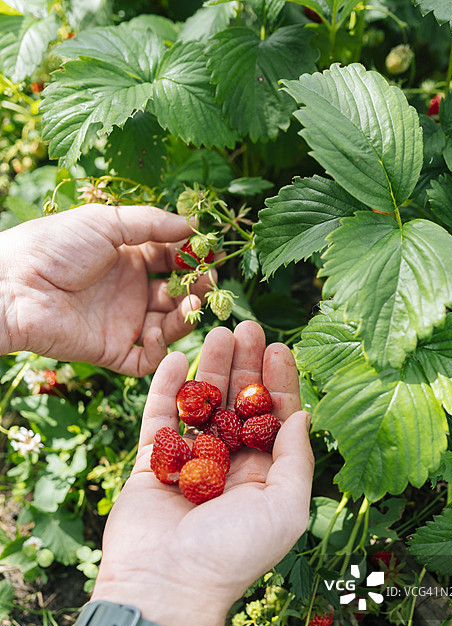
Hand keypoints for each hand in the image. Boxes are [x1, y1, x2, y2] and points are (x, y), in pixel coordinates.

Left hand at [0, 204, 212, 375]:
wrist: (14, 286)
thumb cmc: (53, 247)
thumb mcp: (105, 223)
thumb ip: (151, 224)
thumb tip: (193, 226)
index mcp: (126, 257)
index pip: (170, 258)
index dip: (192, 256)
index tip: (212, 253)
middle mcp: (129, 290)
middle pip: (176, 293)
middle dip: (196, 287)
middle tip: (208, 281)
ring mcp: (122, 322)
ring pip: (169, 325)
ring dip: (186, 315)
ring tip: (191, 304)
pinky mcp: (113, 351)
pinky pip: (148, 358)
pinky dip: (162, 349)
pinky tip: (160, 330)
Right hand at [92, 321, 313, 625]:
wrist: (166, 585)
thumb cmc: (234, 553)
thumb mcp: (286, 508)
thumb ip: (296, 459)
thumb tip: (303, 415)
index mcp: (264, 478)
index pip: (275, 420)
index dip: (278, 383)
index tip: (280, 348)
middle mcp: (228, 467)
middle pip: (238, 404)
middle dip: (245, 366)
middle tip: (249, 326)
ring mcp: (188, 464)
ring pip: (202, 404)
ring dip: (210, 368)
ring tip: (219, 332)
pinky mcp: (151, 463)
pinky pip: (160, 418)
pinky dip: (167, 388)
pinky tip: (177, 358)